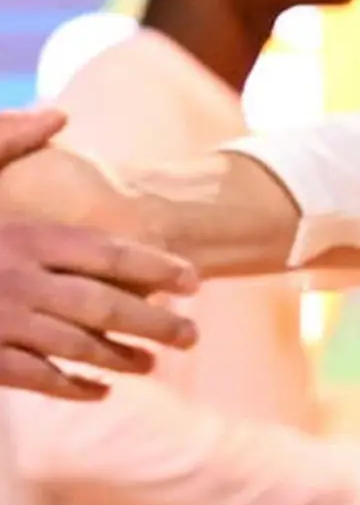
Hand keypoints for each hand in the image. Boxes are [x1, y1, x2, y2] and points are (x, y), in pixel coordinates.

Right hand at [0, 107, 198, 397]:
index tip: (195, 281)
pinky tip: (97, 392)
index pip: (107, 253)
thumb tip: (60, 112)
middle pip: (103, 306)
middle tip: (194, 336)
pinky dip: (66, 386)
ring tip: (156, 364)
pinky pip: (29, 377)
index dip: (155, 268)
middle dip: (154, 322)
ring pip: (72, 347)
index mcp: (24, 236)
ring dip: (118, 357)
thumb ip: (9, 139)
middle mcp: (18, 282)